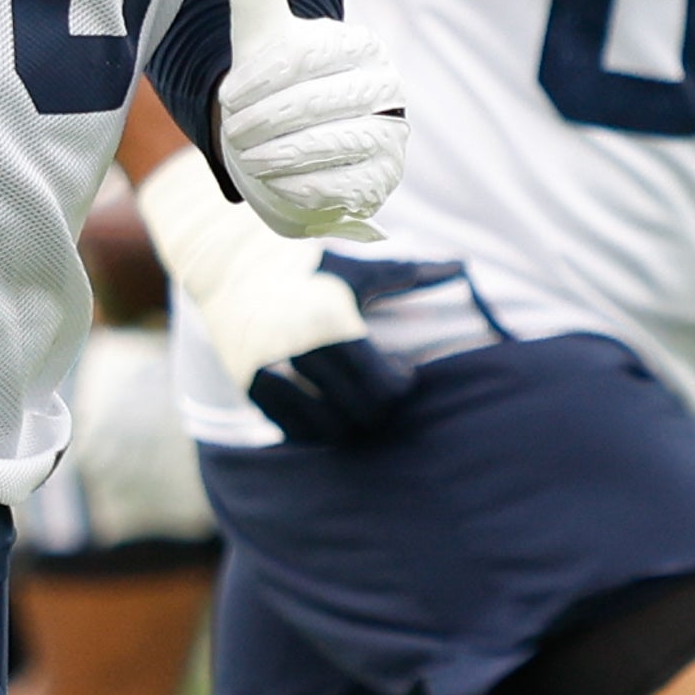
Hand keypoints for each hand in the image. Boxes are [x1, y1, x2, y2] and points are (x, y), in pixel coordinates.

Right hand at [136, 151, 414, 444]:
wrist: (231, 264)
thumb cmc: (306, 264)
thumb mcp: (357, 267)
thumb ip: (411, 274)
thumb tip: (463, 266)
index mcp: (333, 326)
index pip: (384, 388)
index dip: (400, 387)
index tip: (402, 374)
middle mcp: (301, 354)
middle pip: (361, 414)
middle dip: (378, 406)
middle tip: (379, 388)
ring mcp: (272, 375)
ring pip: (329, 430)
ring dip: (349, 422)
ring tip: (354, 400)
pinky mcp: (252, 387)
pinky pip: (294, 430)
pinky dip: (315, 427)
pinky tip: (324, 406)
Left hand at [212, 0, 407, 238]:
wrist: (290, 146)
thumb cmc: (277, 82)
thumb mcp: (260, 31)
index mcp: (363, 46)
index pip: (303, 60)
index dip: (256, 81)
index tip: (229, 96)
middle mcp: (388, 89)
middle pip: (314, 105)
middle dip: (262, 122)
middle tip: (234, 132)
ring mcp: (391, 137)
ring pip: (327, 146)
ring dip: (275, 154)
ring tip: (249, 156)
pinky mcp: (382, 182)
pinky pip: (339, 187)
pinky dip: (298, 186)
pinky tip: (277, 180)